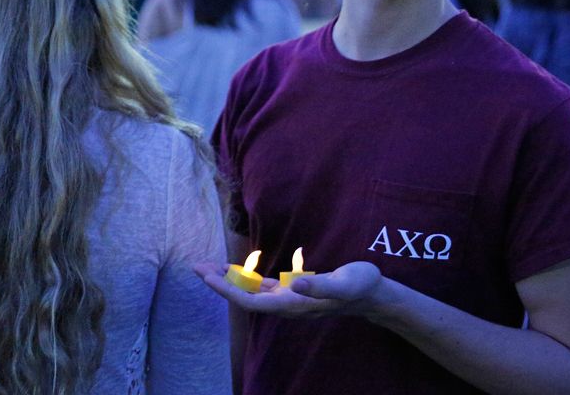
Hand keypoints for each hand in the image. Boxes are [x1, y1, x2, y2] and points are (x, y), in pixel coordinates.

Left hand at [193, 261, 384, 319]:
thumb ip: (318, 284)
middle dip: (219, 283)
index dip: (227, 290)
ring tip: (208, 266)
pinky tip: (235, 269)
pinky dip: (246, 276)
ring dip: (229, 279)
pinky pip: (262, 286)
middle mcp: (286, 304)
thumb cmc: (360, 286)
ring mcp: (289, 298)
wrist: (373, 294)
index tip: (207, 277)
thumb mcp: (343, 282)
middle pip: (245, 297)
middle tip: (196, 266)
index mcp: (293, 304)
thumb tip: (294, 283)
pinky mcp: (293, 290)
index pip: (251, 301)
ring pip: (251, 291)